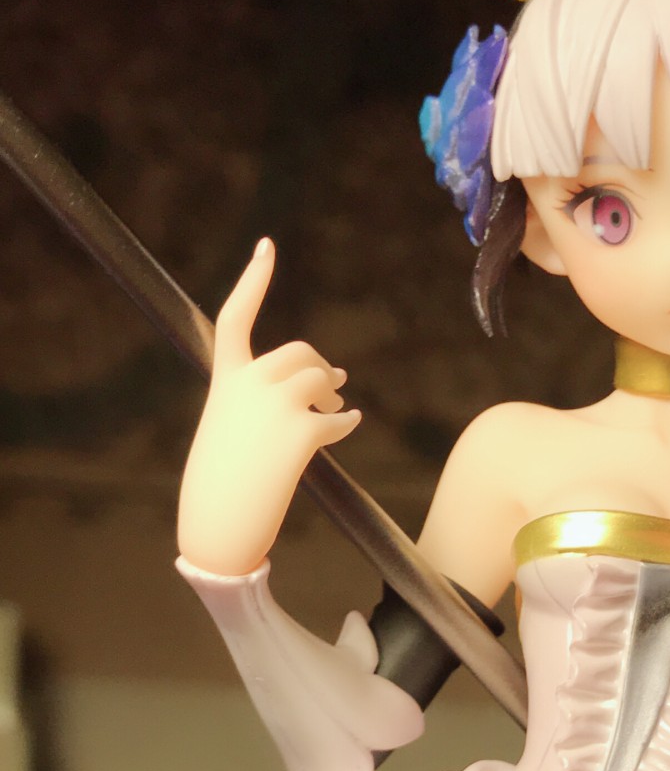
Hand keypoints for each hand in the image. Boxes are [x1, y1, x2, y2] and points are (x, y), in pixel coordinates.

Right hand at [177, 240, 360, 574]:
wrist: (218, 524)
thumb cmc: (220, 482)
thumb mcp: (230, 429)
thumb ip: (263, 402)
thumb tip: (331, 383)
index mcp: (225, 379)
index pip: (237, 315)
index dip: (253, 280)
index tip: (266, 246)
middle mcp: (249, 382)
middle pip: (297, 353)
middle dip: (318, 369)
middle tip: (333, 388)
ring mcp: (276, 404)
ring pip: (320, 380)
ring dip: (332, 395)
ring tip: (335, 413)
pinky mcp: (302, 431)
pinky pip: (336, 419)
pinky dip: (344, 423)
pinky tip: (350, 426)